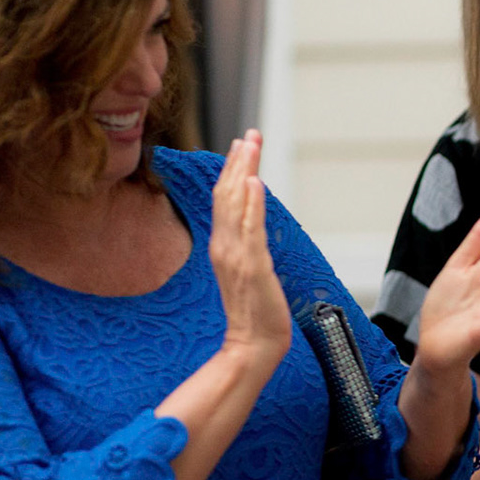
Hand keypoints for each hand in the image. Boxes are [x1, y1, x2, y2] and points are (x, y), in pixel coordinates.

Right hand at [210, 131, 290, 373]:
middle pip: (228, 194)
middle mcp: (225, 246)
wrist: (253, 344)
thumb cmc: (255, 311)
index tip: (242, 145)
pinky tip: (256, 182)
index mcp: (223, 246)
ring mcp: (236, 255)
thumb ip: (247, 246)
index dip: (233, 170)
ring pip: (236, 205)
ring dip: (245, 171)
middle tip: (250, 134)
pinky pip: (250, 229)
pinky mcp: (252, 266)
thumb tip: (253, 222)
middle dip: (239, 162)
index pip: (225, 200)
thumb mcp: (249, 270)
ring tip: (251, 145)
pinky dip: (252, 204)